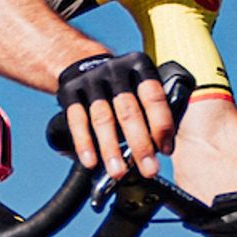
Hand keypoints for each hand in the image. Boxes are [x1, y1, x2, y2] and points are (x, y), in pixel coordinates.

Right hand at [55, 50, 178, 179]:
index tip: (165, 150)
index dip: (161, 125)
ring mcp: (91, 81)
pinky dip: (84, 143)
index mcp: (139, 68)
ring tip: (118, 172)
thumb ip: (154, 110)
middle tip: (149, 169)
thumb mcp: (141, 86)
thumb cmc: (123, 86)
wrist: (83, 64)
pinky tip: (90, 162)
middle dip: (140, 144)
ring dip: (111, 149)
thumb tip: (165, 147)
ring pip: (102, 118)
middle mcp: (115, 72)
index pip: (153, 97)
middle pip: (128, 111)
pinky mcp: (70, 93)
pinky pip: (77, 120)